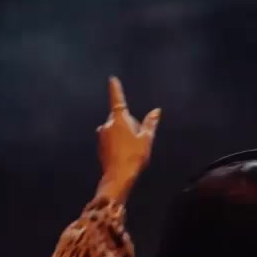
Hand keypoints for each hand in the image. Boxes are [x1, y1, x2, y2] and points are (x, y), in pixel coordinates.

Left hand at [96, 76, 160, 202]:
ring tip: (132, 148)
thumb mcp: (146, 139)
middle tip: (139, 138)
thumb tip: (156, 111)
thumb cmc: (134, 156)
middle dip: (128, 122)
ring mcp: (102, 135)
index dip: (116, 89)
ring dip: (122, 133)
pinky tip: (125, 153)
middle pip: (119, 117)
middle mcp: (107, 124)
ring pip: (114, 128)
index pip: (117, 100)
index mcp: (119, 120)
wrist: (118, 177)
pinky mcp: (100, 146)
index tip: (112, 79)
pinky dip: (117, 142)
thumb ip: (150, 124)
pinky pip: (110, 138)